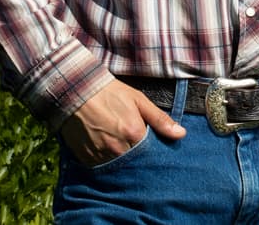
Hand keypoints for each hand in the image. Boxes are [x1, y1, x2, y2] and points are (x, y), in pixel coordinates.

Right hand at [59, 79, 185, 166]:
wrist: (77, 91)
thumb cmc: (111, 93)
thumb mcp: (139, 101)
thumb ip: (160, 120)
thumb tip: (181, 135)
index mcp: (134, 134)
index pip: (152, 154)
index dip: (153, 151)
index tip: (152, 146)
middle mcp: (118, 149)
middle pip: (135, 162)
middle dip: (138, 157)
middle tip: (134, 145)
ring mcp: (100, 155)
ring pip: (118, 166)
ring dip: (121, 159)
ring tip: (119, 146)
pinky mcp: (86, 159)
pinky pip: (101, 167)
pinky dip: (105, 161)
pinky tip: (106, 148)